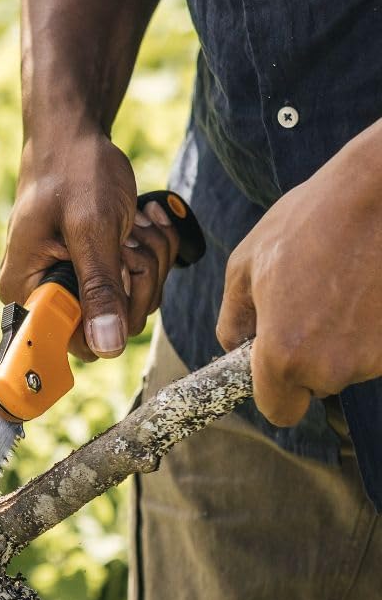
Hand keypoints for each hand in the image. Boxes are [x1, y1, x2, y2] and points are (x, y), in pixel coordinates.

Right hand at [0, 128, 180, 359]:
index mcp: (25, 292)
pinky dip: (150, 251)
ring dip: (148, 258)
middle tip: (130, 231)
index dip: (108, 314)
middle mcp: (42, 296)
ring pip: (132, 304)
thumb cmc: (73, 172)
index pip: (72, 343)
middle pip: (110, 327)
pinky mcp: (94, 275)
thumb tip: (108, 348)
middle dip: (137, 276)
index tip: (119, 265)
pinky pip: (137, 286)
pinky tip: (137, 220)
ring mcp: (71, 286)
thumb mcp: (90, 228)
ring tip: (133, 219)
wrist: (74, 137)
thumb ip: (100, 288)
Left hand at [216, 121, 381, 425]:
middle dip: (308, 358)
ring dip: (342, 339)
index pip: (279, 410)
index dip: (274, 391)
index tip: (274, 368)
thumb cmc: (310, 222)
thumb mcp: (247, 265)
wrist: (381, 190)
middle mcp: (332, 367)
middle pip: (316, 386)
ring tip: (340, 286)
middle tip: (308, 305)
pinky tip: (366, 288)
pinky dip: (371, 325)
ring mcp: (375, 357)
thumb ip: (233, 319)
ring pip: (350, 365)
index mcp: (283, 355)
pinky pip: (376, 347)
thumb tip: (233, 346)